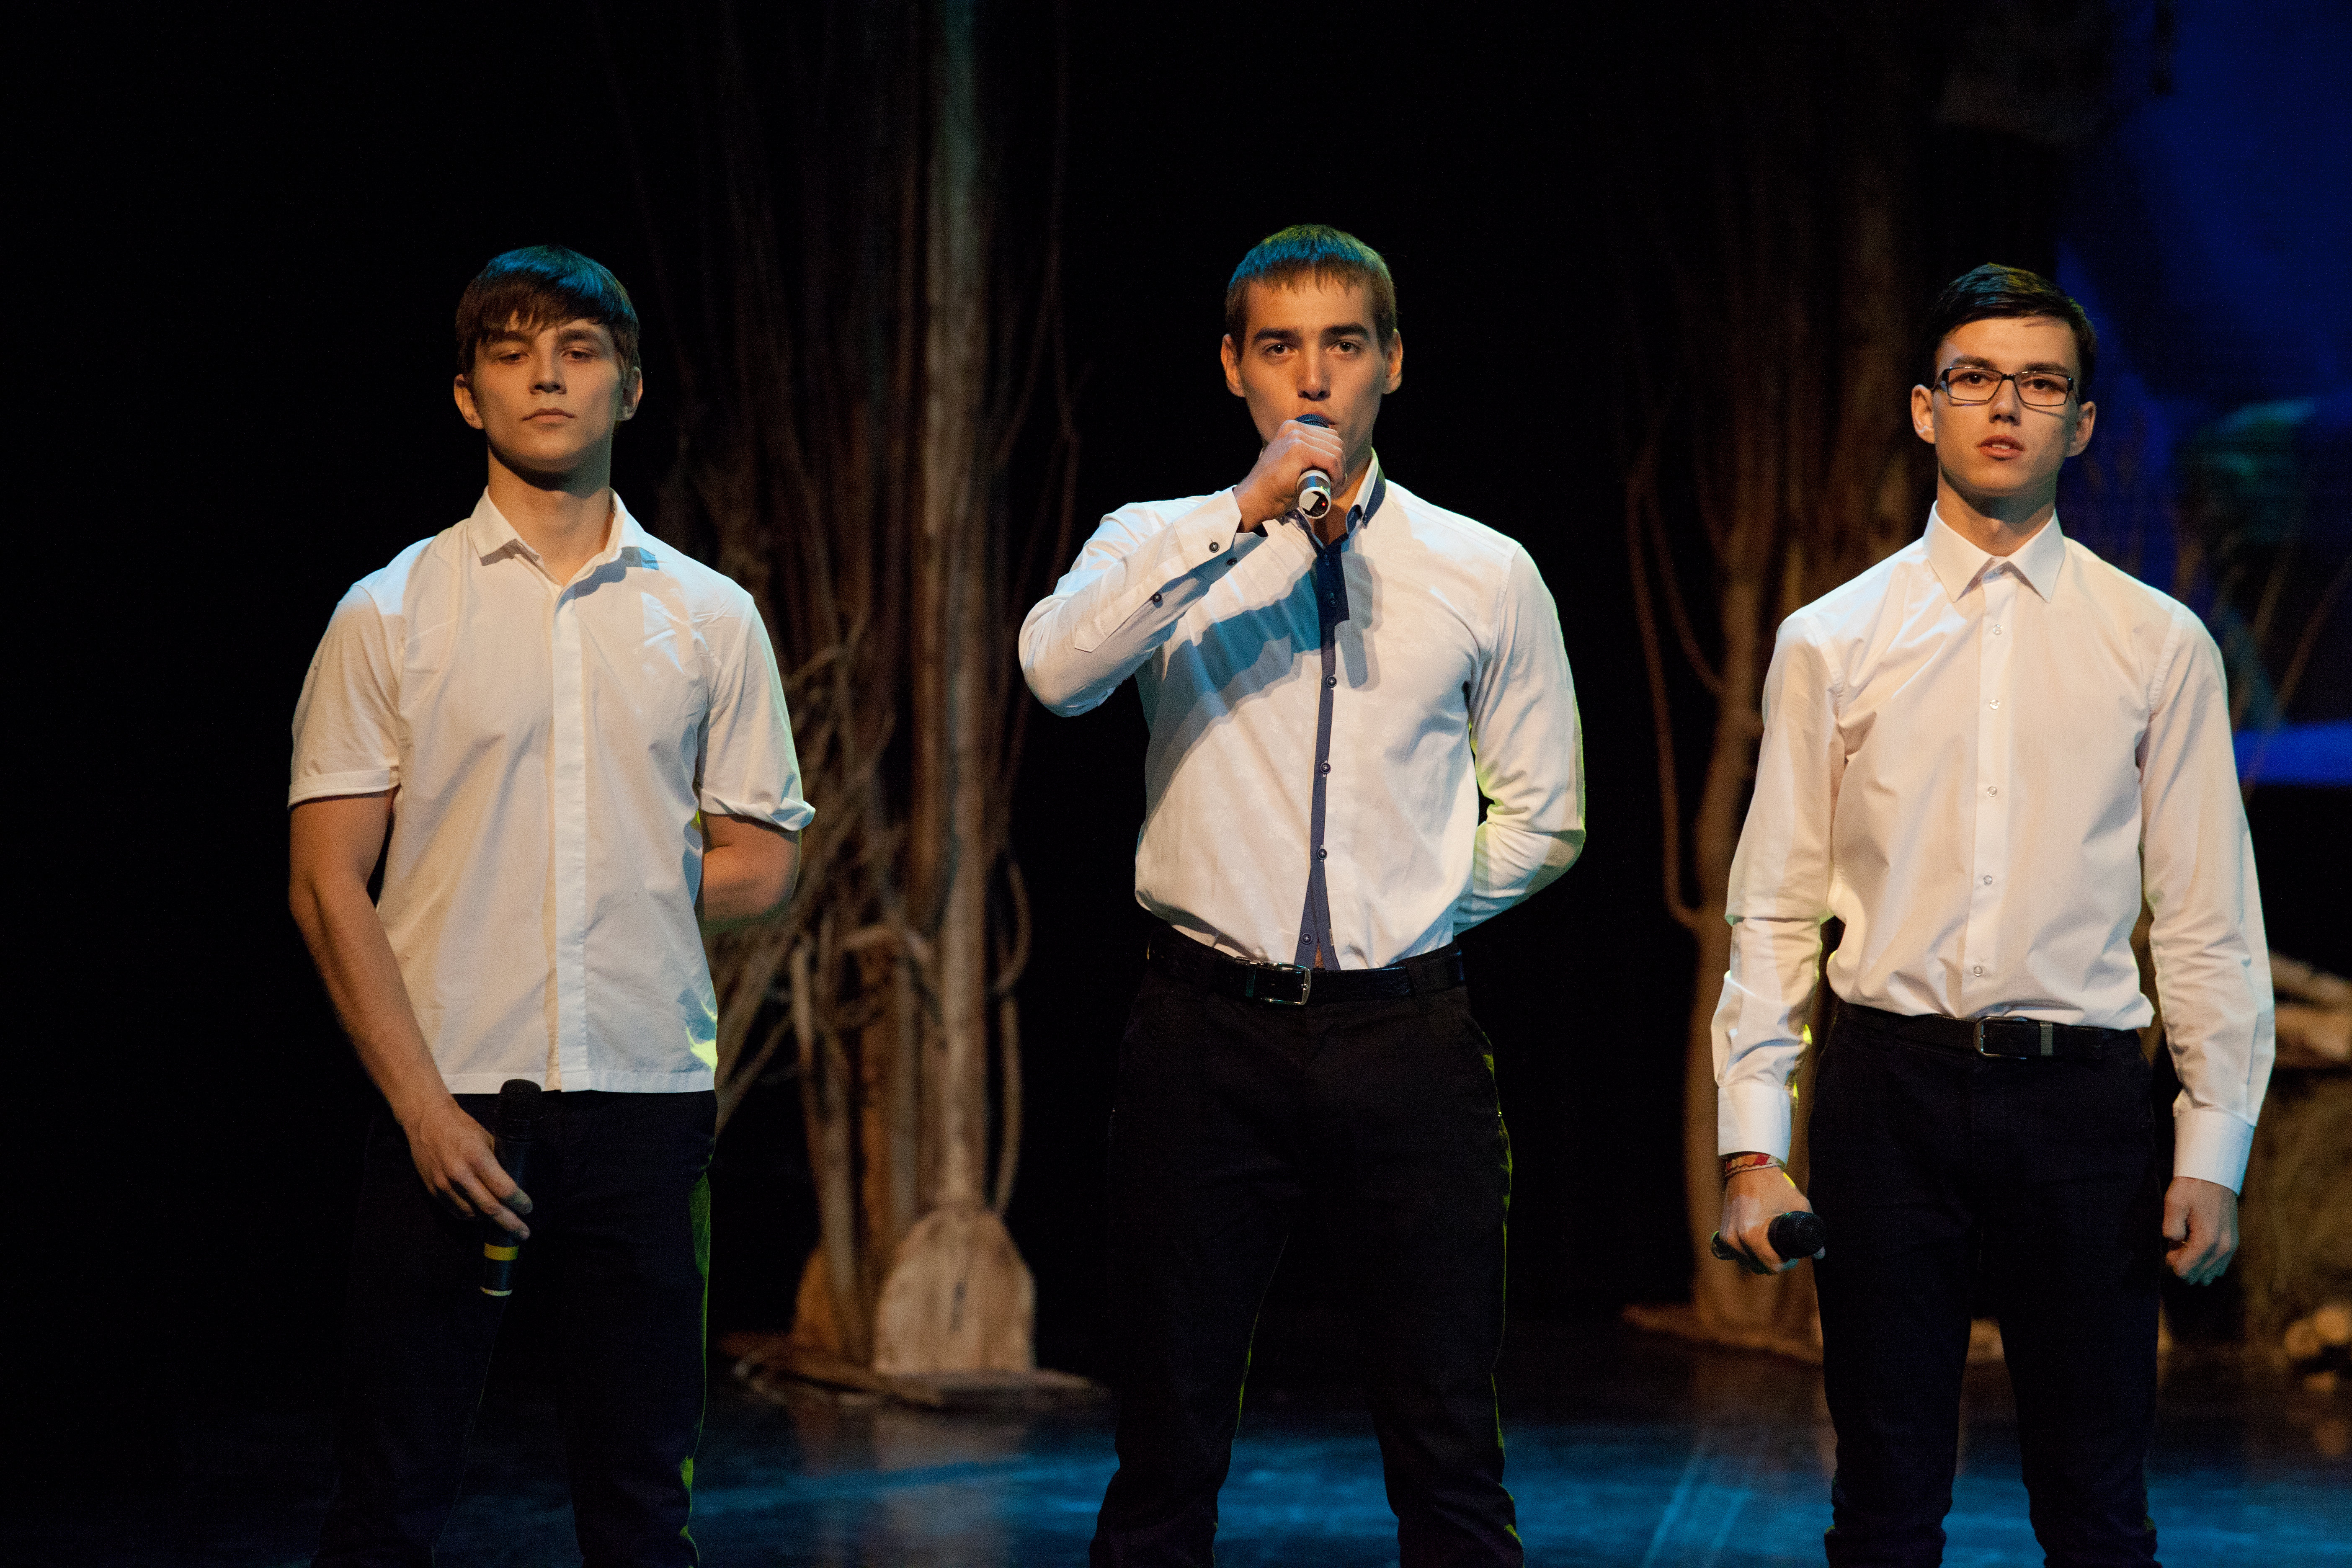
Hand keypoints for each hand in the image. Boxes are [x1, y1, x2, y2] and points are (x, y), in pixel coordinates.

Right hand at [400, 1095, 532, 1238]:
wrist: (426, 1121)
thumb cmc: (462, 1126)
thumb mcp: (487, 1138)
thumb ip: (499, 1162)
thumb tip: (515, 1182)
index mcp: (477, 1158)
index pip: (503, 1189)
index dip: (519, 1202)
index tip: (529, 1209)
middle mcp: (460, 1175)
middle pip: (490, 1208)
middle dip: (510, 1223)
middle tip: (524, 1233)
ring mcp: (444, 1185)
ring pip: (472, 1214)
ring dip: (491, 1222)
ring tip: (505, 1224)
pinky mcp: (433, 1191)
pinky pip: (456, 1212)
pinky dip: (472, 1217)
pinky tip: (483, 1217)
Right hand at [1234, 416, 1346, 528]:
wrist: (1254, 499)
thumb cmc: (1273, 489)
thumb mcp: (1293, 465)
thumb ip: (1309, 458)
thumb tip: (1337, 463)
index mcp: (1292, 428)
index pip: (1328, 437)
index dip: (1336, 458)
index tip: (1333, 478)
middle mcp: (1294, 428)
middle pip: (1335, 442)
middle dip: (1340, 465)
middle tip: (1335, 484)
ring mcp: (1295, 437)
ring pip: (1335, 451)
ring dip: (1339, 471)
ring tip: (1333, 487)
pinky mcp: (1298, 450)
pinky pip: (1330, 460)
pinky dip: (1336, 474)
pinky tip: (1332, 485)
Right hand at [1719, 1166, 1817, 1273]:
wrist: (1750, 1166)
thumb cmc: (1776, 1185)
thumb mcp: (1799, 1206)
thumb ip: (1812, 1232)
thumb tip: (1820, 1255)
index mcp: (1753, 1236)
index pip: (1772, 1266)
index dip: (1787, 1264)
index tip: (1793, 1255)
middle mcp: (1736, 1239)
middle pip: (1759, 1267)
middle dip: (1774, 1262)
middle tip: (1784, 1249)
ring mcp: (1727, 1236)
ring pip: (1747, 1261)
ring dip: (1759, 1258)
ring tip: (1771, 1244)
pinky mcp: (1722, 1232)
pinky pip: (1737, 1252)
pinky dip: (1748, 1251)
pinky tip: (1757, 1242)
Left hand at [2162, 1175, 2237, 1284]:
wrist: (2215, 1176)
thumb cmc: (2192, 1188)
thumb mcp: (2174, 1203)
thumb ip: (2171, 1227)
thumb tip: (2174, 1243)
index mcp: (2207, 1241)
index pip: (2185, 1271)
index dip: (2172, 1262)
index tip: (2170, 1246)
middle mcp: (2223, 1249)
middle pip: (2198, 1276)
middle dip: (2183, 1265)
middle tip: (2176, 1246)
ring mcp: (2231, 1247)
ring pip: (2210, 1274)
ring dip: (2196, 1265)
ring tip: (2187, 1245)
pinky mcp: (2233, 1243)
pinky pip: (2220, 1266)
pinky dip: (2207, 1261)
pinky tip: (2198, 1245)